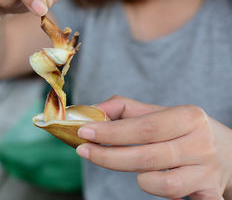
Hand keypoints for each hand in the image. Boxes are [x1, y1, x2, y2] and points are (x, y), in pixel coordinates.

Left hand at [76, 95, 231, 199]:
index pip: (143, 127)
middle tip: (84, 151)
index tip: (84, 132)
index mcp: (188, 117)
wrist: (228, 152)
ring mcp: (206, 171)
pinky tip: (157, 188)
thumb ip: (124, 109)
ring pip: (163, 184)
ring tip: (136, 170)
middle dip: (108, 156)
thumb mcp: (160, 113)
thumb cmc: (183, 130)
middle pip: (147, 157)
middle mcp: (200, 144)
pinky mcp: (209, 192)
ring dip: (140, 179)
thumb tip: (92, 110)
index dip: (110, 132)